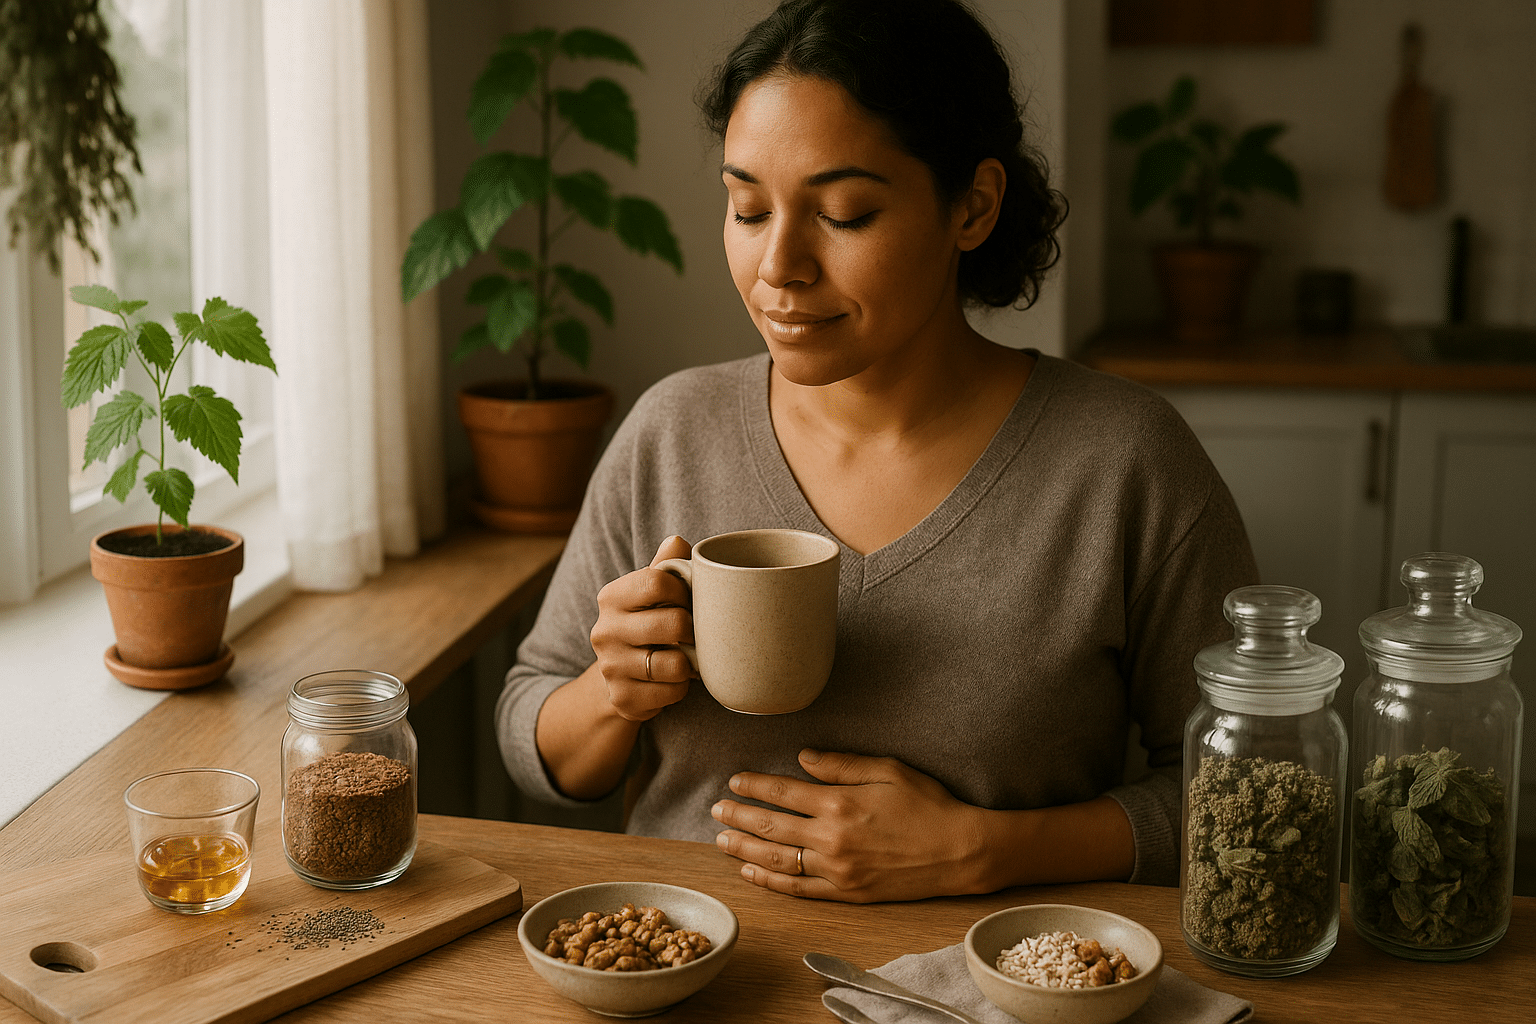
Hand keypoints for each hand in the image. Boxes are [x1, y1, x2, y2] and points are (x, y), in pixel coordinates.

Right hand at [588, 535, 697, 721]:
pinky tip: (672, 680)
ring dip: (689, 663)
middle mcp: (604, 631)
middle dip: (692, 629)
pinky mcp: (623, 698)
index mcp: (611, 597)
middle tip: (692, 633)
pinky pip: (672, 692)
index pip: (658, 581)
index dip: (684, 591)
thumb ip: (664, 567)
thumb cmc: (644, 625)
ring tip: (683, 657)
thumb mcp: (649, 593)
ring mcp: (611, 667)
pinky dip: (681, 687)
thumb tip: (677, 541)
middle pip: (673, 623)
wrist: (619, 677)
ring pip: (675, 664)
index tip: (687, 601)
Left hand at [711, 749, 987, 902]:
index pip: (783, 792)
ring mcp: (838, 870)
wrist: (960, 851)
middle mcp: (832, 838)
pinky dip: (771, 881)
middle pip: (771, 827)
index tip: (735, 780)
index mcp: (840, 803)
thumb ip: (841, 764)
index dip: (754, 785)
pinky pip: (800, 889)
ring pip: (778, 861)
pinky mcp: (847, 893)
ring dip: (744, 850)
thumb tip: (801, 758)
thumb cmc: (928, 804)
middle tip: (716, 809)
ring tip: (721, 840)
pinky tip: (751, 873)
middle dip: (739, 816)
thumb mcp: (888, 769)